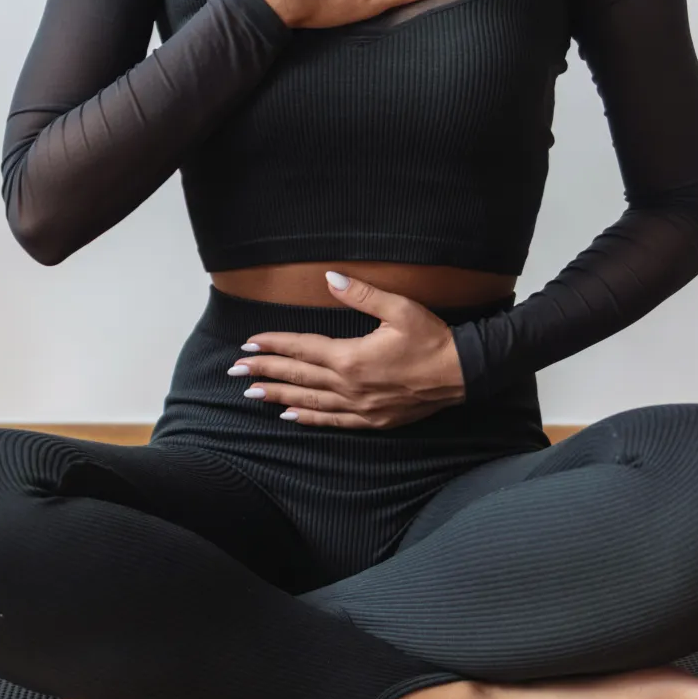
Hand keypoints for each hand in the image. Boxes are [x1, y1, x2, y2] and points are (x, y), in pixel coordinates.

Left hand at [229, 270, 467, 428]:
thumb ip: (361, 294)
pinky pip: (332, 421)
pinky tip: (289, 416)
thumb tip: (330, 277)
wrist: (463, 374)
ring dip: (278, 396)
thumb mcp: (400, 308)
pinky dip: (308, 418)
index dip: (274, 345)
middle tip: (235, 372)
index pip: (302, 349)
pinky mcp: (372, 420)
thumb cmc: (432, 338)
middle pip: (298, 376)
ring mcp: (360, 407)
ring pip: (309, 401)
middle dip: (264, 371)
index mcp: (352, 357)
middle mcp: (350, 386)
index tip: (248, 344)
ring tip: (252, 393)